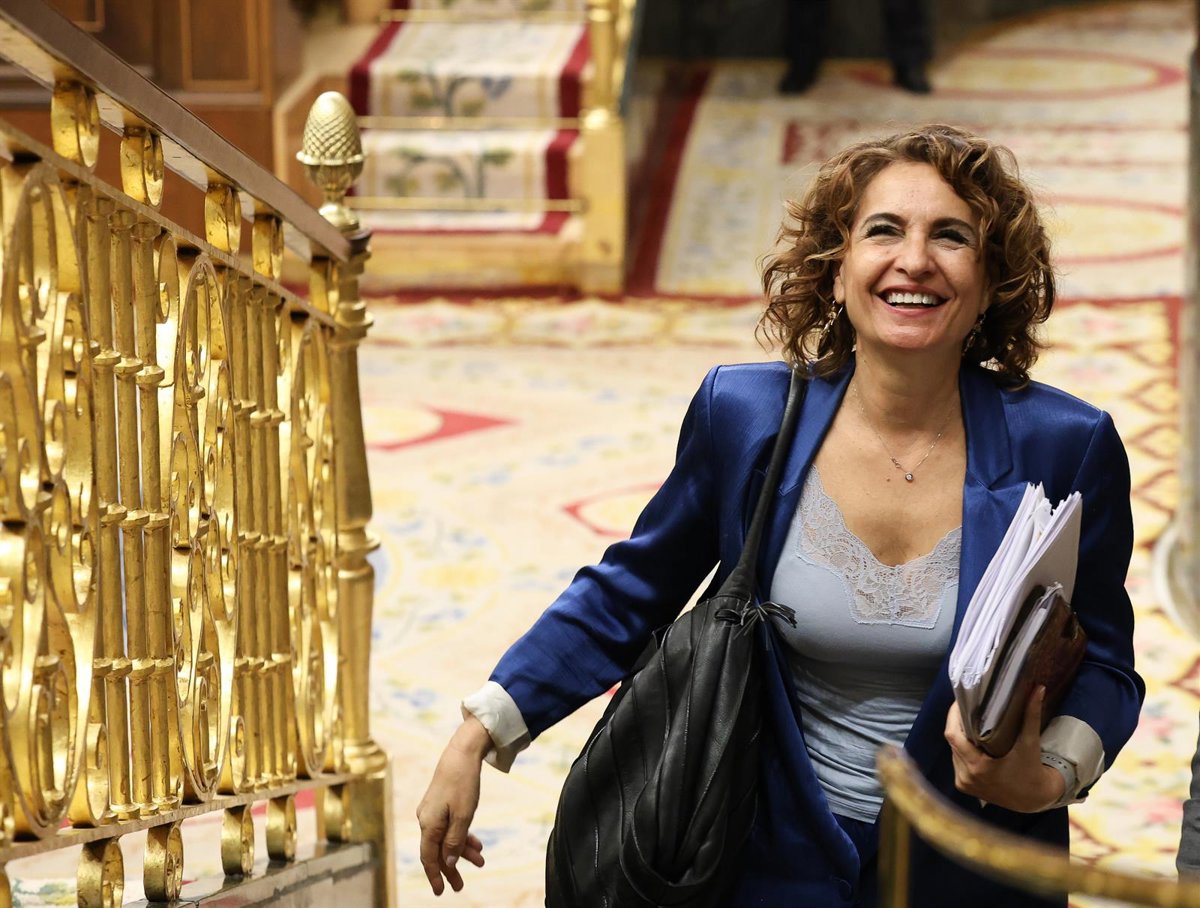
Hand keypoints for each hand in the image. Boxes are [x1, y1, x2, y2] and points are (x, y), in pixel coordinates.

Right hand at [416, 716, 490, 893]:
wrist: (462, 753)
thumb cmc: (463, 783)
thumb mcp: (463, 815)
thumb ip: (454, 840)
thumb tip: (447, 862)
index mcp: (428, 824)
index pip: (429, 857)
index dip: (435, 876)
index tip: (441, 892)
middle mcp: (426, 819)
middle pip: (436, 850)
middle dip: (450, 868)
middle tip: (460, 886)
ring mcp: (432, 811)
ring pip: (445, 838)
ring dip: (461, 851)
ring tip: (480, 861)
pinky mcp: (440, 804)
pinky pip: (448, 826)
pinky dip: (461, 836)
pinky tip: (476, 843)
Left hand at [943, 686, 1065, 812]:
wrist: (1035, 799)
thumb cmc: (1032, 769)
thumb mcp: (1030, 743)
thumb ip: (1031, 715)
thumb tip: (1037, 688)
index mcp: (978, 767)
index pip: (952, 735)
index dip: (953, 716)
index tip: (960, 701)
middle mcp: (966, 776)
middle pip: (952, 741)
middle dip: (957, 724)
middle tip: (967, 707)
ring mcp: (964, 783)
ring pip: (953, 751)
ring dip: (959, 737)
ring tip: (968, 721)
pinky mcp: (964, 786)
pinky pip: (957, 762)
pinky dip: (962, 750)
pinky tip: (971, 741)